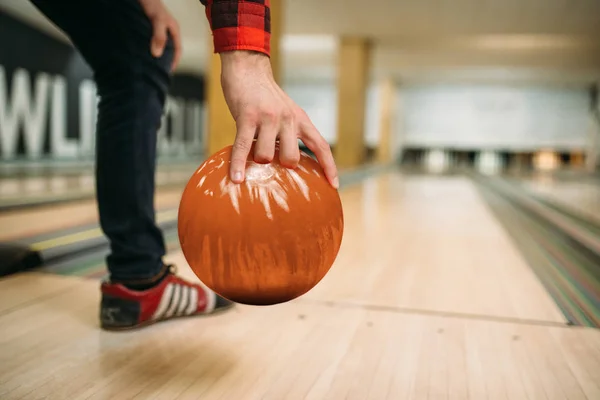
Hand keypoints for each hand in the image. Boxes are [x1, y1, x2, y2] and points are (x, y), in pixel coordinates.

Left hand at [138, 0, 181, 70]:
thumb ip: (159, 37)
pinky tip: (140, 53)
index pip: (177, 51)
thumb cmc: (151, 4)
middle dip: (164, 60)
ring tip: (148, 65)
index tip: (167, 72)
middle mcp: (167, 31)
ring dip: (155, 55)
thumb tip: (157, 55)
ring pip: (159, 46)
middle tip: (157, 71)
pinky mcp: (148, 29)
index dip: (174, 62)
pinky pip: (150, 42)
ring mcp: (158, 30)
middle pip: (169, 50)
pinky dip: (147, 49)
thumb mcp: (158, 21)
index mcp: (174, 31)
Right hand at [220, 51, 338, 188]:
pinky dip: (239, 164)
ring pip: (266, 156)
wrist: (247, 68)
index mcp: (300, 119)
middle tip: (272, 160)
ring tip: (251, 150)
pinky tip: (236, 178)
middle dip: (281, 166)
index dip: (329, 166)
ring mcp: (268, 118)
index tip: (334, 185)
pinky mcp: (247, 117)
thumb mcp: (286, 112)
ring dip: (257, 160)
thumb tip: (289, 162)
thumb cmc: (264, 96)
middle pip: (291, 158)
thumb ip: (290, 133)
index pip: (321, 145)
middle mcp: (288, 119)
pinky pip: (244, 148)